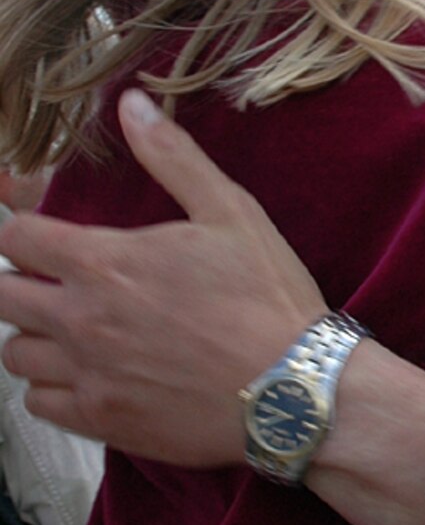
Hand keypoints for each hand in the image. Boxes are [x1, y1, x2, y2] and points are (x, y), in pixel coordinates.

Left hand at [0, 91, 325, 462]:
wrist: (295, 390)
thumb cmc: (268, 299)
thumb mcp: (231, 212)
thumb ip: (172, 156)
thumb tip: (130, 103)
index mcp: (105, 262)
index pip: (16, 238)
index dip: (23, 229)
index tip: (40, 233)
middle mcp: (83, 319)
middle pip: (2, 296)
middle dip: (20, 283)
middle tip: (53, 284)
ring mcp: (90, 375)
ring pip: (15, 354)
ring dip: (32, 337)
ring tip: (66, 333)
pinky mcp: (104, 421)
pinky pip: (38, 405)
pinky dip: (49, 390)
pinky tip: (81, 377)